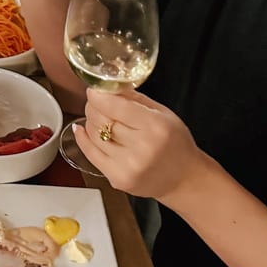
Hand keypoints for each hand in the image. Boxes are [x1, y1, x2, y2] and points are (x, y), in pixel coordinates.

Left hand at [77, 90, 207, 201]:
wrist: (185, 180)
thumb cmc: (176, 144)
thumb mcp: (163, 114)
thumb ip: (134, 99)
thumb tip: (107, 87)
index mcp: (155, 127)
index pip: (115, 105)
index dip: (98, 95)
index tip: (94, 90)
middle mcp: (141, 147)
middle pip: (101, 119)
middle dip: (94, 106)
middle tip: (97, 102)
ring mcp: (128, 166)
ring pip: (93, 134)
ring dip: (91, 122)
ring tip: (99, 118)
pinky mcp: (118, 179)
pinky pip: (90, 153)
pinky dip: (83, 138)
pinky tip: (82, 129)